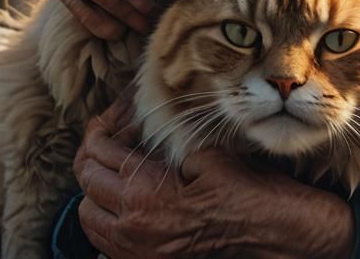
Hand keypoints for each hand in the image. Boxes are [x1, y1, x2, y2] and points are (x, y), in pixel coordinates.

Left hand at [75, 97, 355, 258]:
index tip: (112, 116)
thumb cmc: (246, 191)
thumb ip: (170, 145)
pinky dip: (106, 218)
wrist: (273, 233)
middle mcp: (133, 226)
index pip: (99, 154)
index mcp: (145, 194)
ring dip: (95, 189)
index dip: (101, 128)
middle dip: (92, 155)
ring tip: (115, 168)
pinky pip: (105, 242)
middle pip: (86, 182)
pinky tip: (124, 202)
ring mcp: (137, 250)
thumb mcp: (208, 155)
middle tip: (110, 136)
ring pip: (88, 217)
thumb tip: (147, 131)